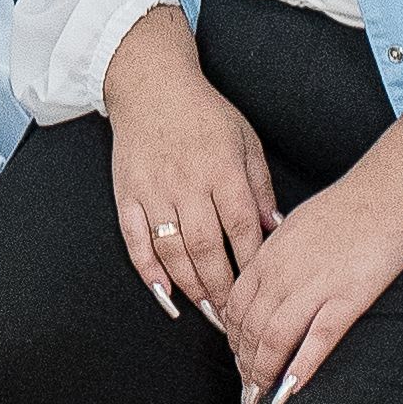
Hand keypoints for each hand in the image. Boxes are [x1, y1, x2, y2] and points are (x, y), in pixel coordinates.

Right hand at [103, 8, 276, 322]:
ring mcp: (152, 190)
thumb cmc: (206, 115)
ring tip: (209, 312)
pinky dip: (148, 270)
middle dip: (223, 287)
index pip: (240, 224)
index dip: (253, 261)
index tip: (265, 288)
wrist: (150, 86)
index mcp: (220, 168)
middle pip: (206, 246)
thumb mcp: (245, 141)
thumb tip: (276, 229)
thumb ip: (260, 187)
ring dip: (191, 286)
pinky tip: (165, 293)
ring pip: (171, 250)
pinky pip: (135, 240)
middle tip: (236, 318)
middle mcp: (186, 182)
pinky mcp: (126, 194)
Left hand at [214, 172, 402, 403]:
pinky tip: (290, 391)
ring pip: (274, 340)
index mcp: (268, 256)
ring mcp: (313, 288)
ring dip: (264, 374)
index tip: (238, 357)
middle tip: (247, 389)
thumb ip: (277, 256)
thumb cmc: (346, 207)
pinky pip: (316, 341)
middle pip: (250, 329)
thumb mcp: (295, 226)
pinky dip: (300, 369)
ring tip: (262, 399)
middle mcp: (282, 274)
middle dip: (244, 365)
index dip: (233, 339)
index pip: (236, 307)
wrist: (386, 195)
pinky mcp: (346, 299)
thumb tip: (266, 276)